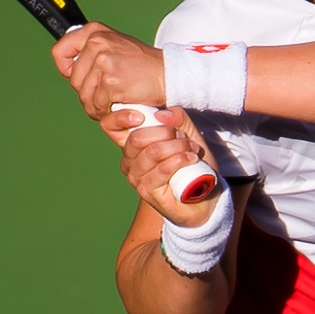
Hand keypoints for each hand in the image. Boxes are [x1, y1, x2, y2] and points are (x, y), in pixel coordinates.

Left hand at [53, 24, 164, 123]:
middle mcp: (97, 43)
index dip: (65, 68)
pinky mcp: (111, 81)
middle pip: (74, 79)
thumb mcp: (115, 45)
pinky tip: (116, 107)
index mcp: (94, 32)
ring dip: (95, 105)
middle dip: (87, 92)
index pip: (60, 50)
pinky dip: (105, 111)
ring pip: (84, 94)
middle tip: (103, 95)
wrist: (168, 74)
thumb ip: (93, 51)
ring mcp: (103, 62)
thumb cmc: (143, 64)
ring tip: (109, 104)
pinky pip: (97, 104)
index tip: (76, 75)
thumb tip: (69, 67)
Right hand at [111, 107, 222, 229]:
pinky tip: (191, 159)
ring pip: (153, 152)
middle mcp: (129, 161)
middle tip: (183, 138)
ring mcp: (136, 177)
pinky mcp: (147, 191)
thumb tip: (162, 114)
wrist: (204, 199)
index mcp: (132, 143)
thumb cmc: (192, 165)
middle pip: (137, 138)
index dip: (119, 117)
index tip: (141, 116)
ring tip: (192, 150)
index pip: (110, 126)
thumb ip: (178, 119)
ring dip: (177, 147)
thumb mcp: (189, 134)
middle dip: (165, 132)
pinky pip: (162, 169)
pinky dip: (180, 160)